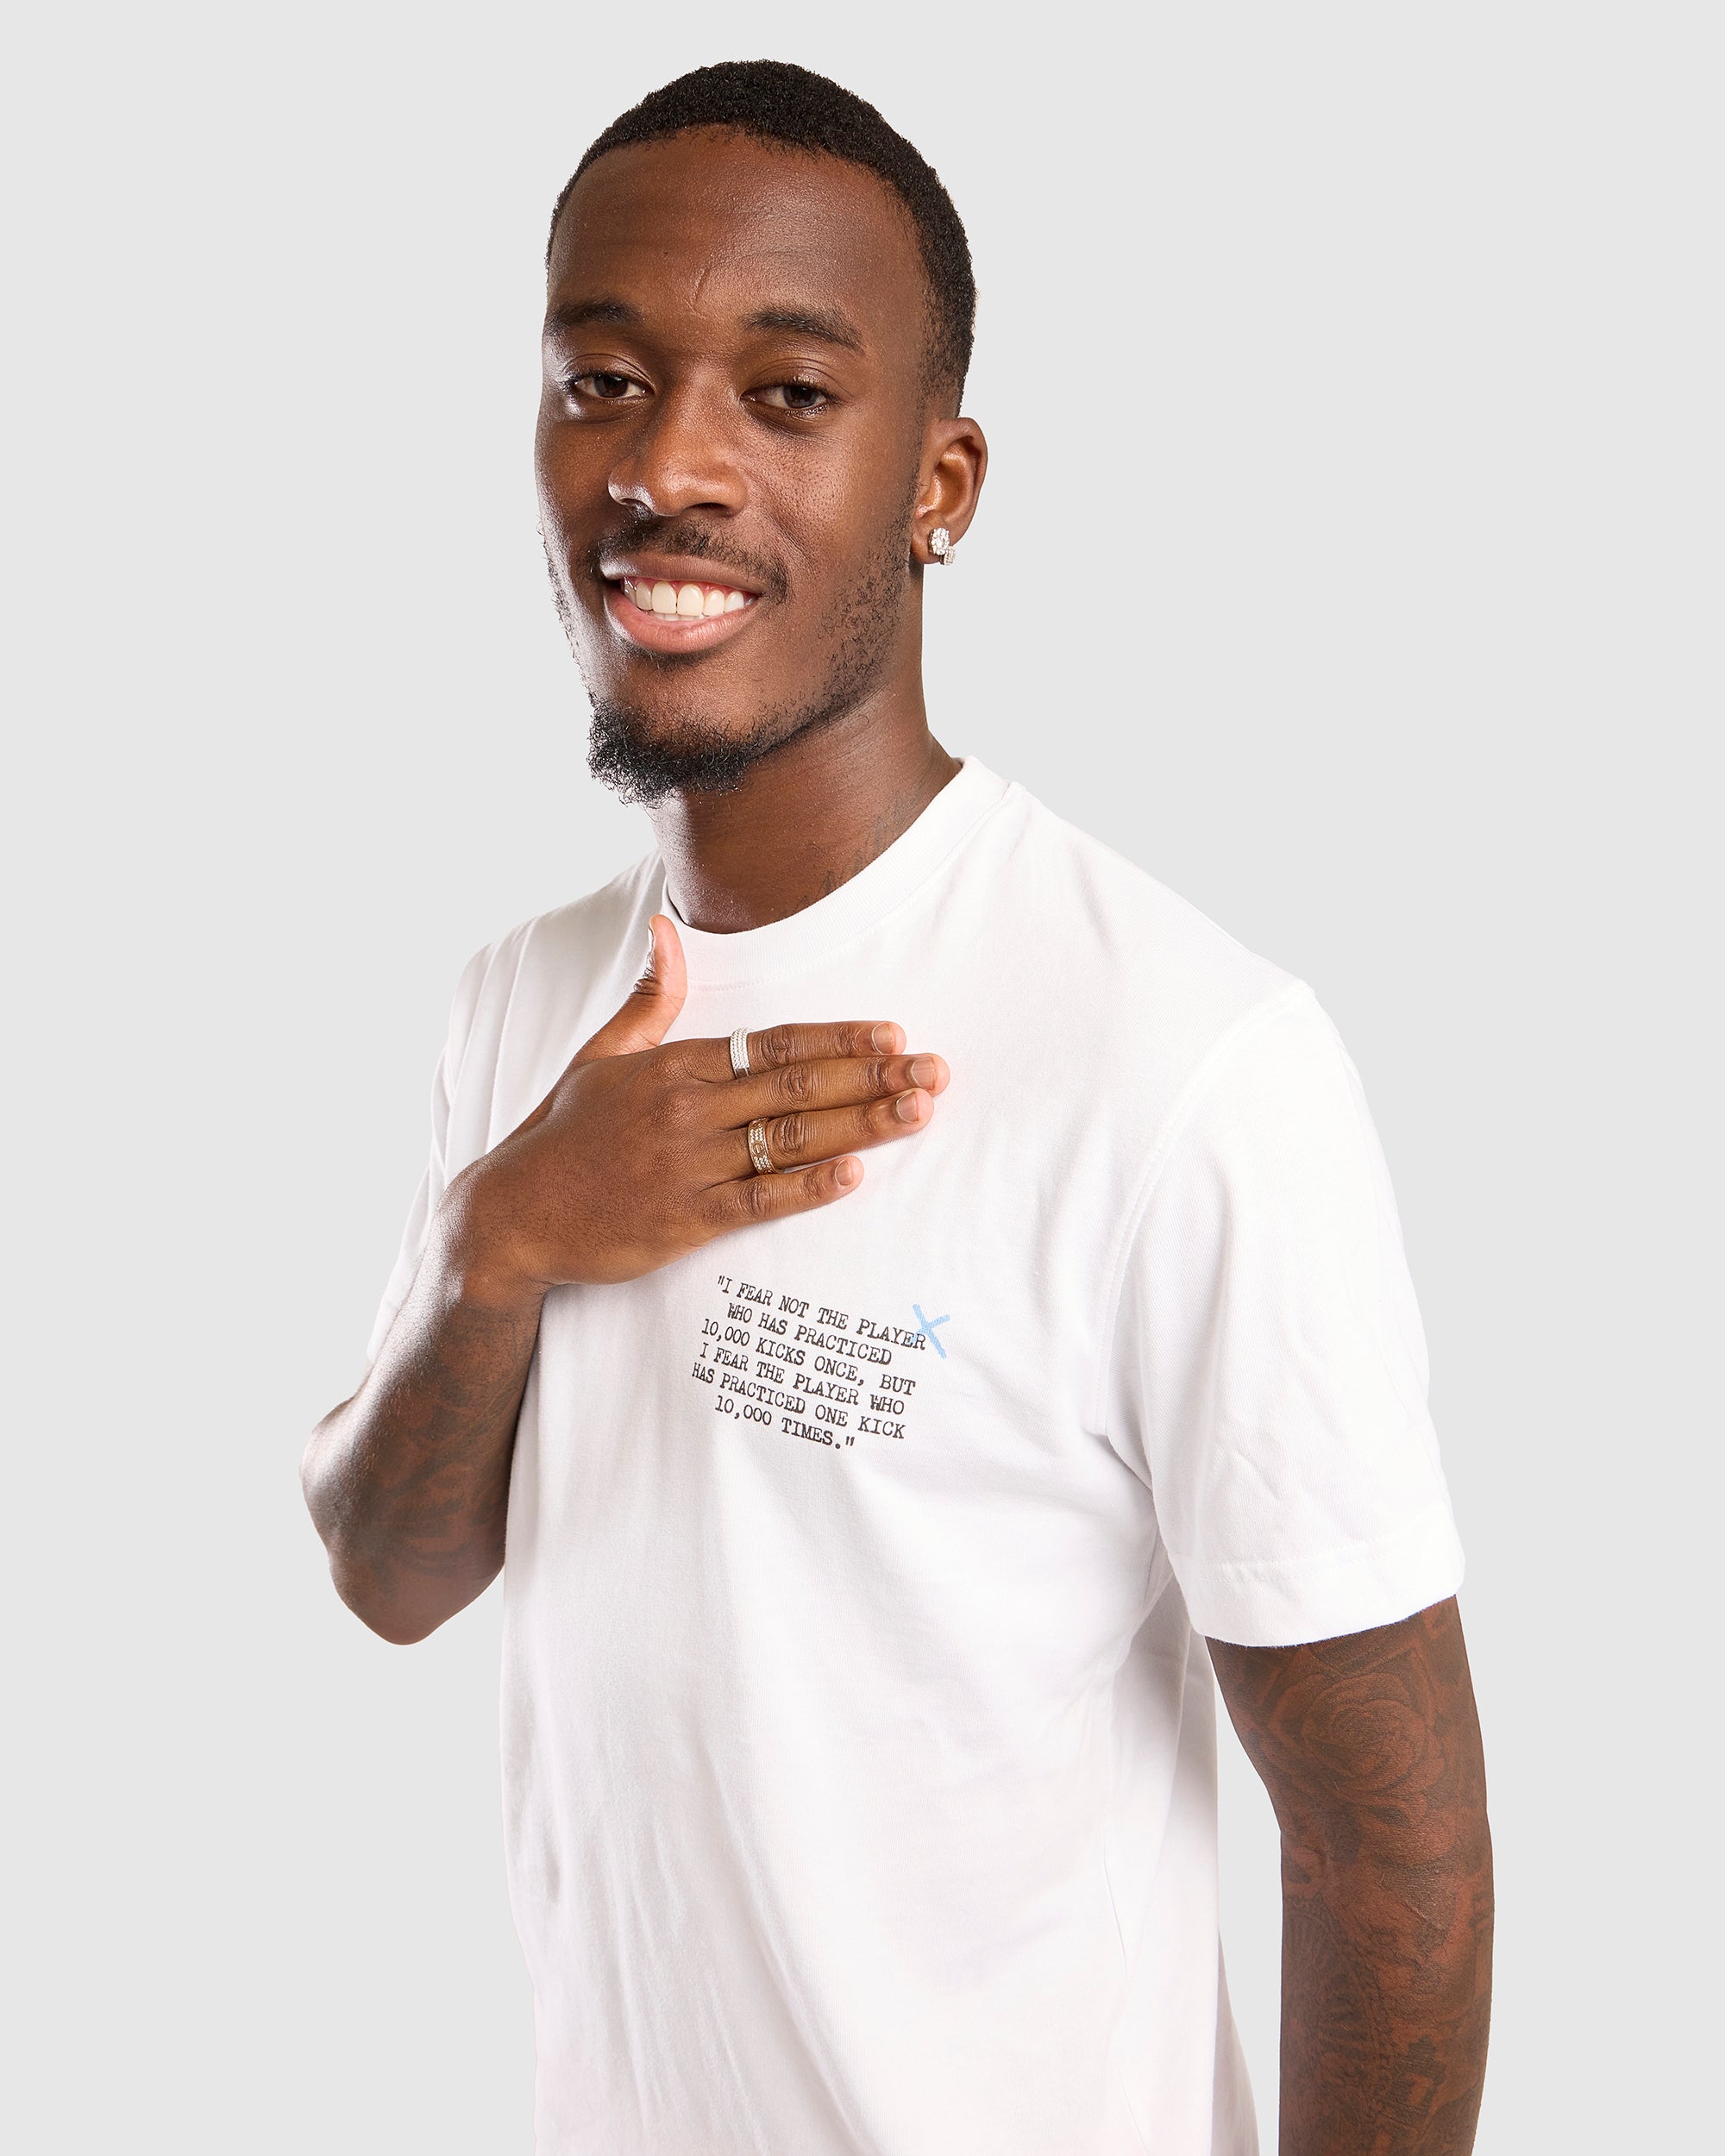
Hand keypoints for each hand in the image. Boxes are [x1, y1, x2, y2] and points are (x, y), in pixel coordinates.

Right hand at [452, 915, 948, 1295]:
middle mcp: (688, 1110)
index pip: (775, 1042)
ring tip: (917, 1111)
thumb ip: (649, 997)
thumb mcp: (602, 1055)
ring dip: (861, 1124)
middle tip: (935, 1070)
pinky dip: (809, 1187)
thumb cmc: (563, 1134)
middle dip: (873, 1076)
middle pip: (798, 1085)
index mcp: (675, 1066)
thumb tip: (665, 929)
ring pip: (790, 1140)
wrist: (513, 1214)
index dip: (840, 1037)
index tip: (894, 1033)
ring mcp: (688, 1166)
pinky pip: (760, 1202)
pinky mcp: (685, 1221)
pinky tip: (856, 1174)